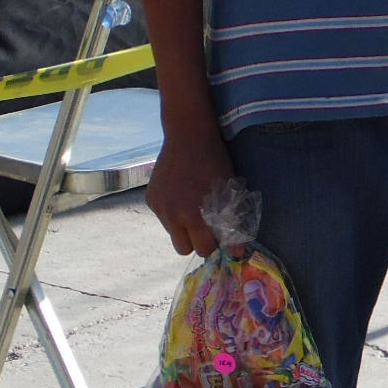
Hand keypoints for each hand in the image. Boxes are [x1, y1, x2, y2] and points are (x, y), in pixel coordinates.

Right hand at [146, 126, 234, 257]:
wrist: (188, 135)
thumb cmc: (214, 162)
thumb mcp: (228, 192)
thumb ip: (231, 224)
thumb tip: (238, 253)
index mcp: (194, 216)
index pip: (203, 249)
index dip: (213, 243)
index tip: (218, 234)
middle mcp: (173, 215)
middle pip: (183, 249)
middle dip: (195, 241)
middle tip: (204, 225)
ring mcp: (159, 207)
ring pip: (172, 232)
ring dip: (183, 226)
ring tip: (192, 203)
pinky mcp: (150, 199)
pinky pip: (163, 216)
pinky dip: (172, 212)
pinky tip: (180, 192)